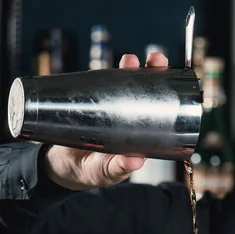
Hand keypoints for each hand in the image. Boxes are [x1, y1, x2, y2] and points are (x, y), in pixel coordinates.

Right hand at [43, 51, 168, 190]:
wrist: (62, 167)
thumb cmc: (91, 173)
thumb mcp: (106, 172)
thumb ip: (119, 168)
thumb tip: (136, 162)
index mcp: (140, 137)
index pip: (159, 113)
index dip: (166, 97)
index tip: (171, 84)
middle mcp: (129, 120)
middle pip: (145, 93)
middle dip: (152, 74)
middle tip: (155, 60)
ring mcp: (111, 111)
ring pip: (125, 85)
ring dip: (130, 69)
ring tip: (130, 60)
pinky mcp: (93, 105)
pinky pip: (101, 86)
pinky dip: (104, 75)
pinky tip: (105, 66)